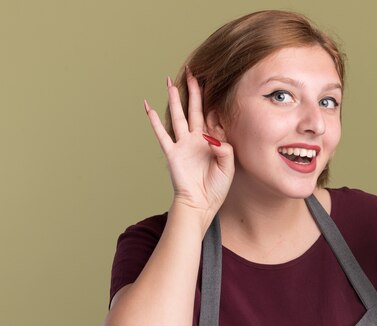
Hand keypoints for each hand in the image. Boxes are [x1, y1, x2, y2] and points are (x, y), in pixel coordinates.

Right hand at [144, 68, 233, 215]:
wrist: (201, 204)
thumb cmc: (216, 188)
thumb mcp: (228, 167)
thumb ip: (225, 150)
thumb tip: (211, 138)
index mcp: (213, 141)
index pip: (213, 116)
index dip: (214, 102)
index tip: (215, 82)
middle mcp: (197, 139)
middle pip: (195, 109)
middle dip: (194, 90)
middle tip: (192, 71)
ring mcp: (183, 145)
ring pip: (178, 116)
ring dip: (174, 99)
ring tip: (170, 81)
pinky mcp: (172, 153)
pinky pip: (162, 134)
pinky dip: (154, 120)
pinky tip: (148, 106)